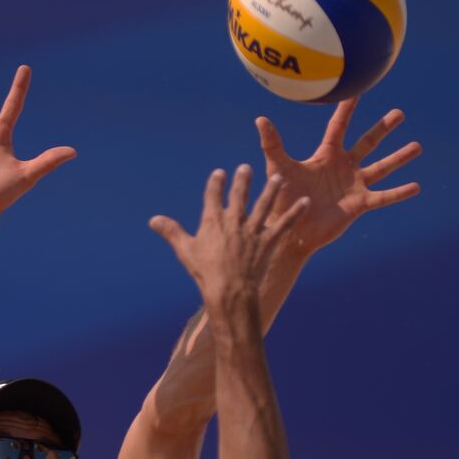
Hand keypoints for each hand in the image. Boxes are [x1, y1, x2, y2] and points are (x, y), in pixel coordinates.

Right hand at [149, 166, 307, 309]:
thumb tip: (153, 220)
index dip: (216, 183)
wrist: (229, 291)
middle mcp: (234, 221)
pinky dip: (295, 213)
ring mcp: (252, 230)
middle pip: (239, 195)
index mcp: (213, 221)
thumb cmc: (205, 272)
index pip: (213, 196)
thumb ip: (171, 231)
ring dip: (272, 190)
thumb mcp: (185, 250)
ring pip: (264, 204)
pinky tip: (305, 202)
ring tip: (278, 178)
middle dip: (242, 180)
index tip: (219, 173)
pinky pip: (284, 224)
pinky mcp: (268, 241)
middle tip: (246, 168)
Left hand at [256, 98, 421, 255]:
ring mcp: (353, 185)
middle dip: (383, 128)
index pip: (339, 126)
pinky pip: (384, 197)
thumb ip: (272, 144)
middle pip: (367, 142)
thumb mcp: (279, 168)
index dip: (347, 108)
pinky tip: (416, 186)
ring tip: (417, 146)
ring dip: (399, 157)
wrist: (290, 231)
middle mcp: (343, 167)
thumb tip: (260, 119)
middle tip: (399, 113)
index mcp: (326, 155)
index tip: (357, 89)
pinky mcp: (359, 204)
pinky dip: (399, 192)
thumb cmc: (282, 200)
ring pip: (381, 167)